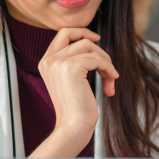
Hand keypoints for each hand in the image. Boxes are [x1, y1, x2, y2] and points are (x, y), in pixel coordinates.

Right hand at [32, 28, 118, 157]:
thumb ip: (76, 61)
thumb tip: (94, 43)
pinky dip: (109, 69)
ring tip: (110, 81)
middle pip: (81, 39)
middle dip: (99, 51)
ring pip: (91, 49)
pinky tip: (111, 82)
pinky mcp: (71, 67)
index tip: (97, 39)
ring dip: (106, 64)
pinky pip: (98, 60)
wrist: (73, 126)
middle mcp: (49, 60)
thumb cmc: (77, 108)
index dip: (81, 32)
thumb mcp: (72, 80)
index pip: (63, 34)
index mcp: (46, 62)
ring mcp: (58, 62)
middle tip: (109, 67)